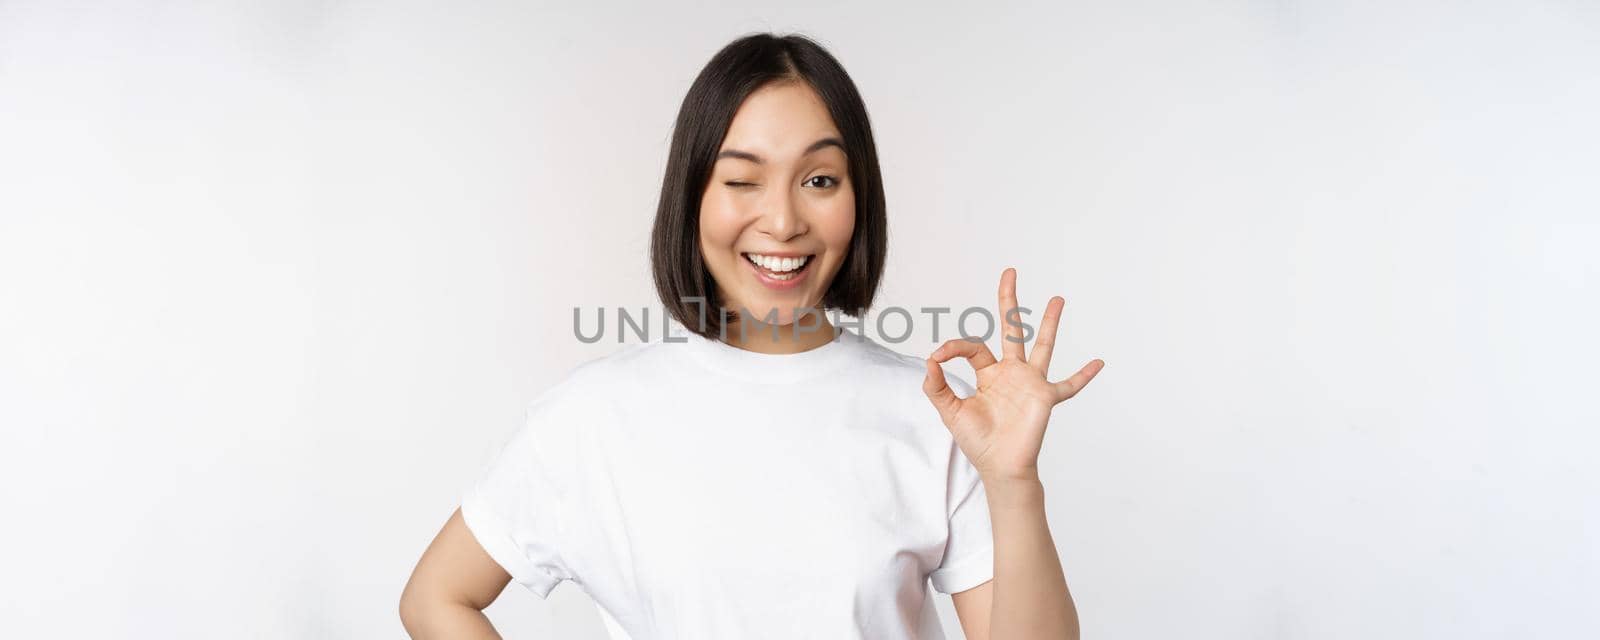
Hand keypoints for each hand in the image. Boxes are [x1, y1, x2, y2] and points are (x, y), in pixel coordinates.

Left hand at [922, 267, 1104, 480]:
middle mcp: (1011, 373)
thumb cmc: (977, 441)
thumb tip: (928, 360)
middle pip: (1011, 330)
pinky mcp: (1045, 398)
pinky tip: (1099, 362)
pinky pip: (1068, 385)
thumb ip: (936, 387)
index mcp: (988, 374)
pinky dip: (1083, 375)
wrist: (999, 466)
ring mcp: (1030, 383)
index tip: (938, 355)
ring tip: (1057, 299)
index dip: (954, 347)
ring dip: (1049, 323)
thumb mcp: (950, 411)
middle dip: (1009, 301)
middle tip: (1010, 272)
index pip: (972, 348)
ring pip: (1041, 346)